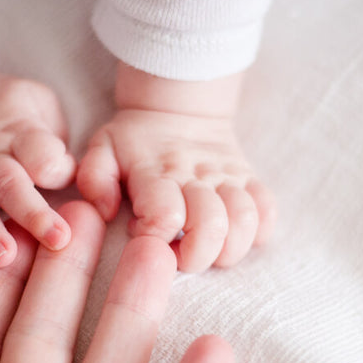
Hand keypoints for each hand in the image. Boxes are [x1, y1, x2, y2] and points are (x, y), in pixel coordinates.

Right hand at [0, 71, 75, 294]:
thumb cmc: (18, 111)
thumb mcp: (41, 105)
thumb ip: (56, 135)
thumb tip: (77, 172)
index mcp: (23, 134)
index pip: (37, 148)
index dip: (51, 161)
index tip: (65, 174)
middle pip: (9, 183)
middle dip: (32, 212)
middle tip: (56, 239)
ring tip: (2, 259)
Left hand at [77, 65, 275, 271]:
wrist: (178, 106)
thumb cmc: (134, 139)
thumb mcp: (101, 149)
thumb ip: (94, 179)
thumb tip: (107, 212)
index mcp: (157, 173)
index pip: (165, 216)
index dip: (155, 238)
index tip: (143, 236)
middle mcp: (197, 176)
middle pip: (211, 227)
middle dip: (195, 256)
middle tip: (178, 253)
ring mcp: (229, 178)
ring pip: (245, 222)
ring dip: (227, 248)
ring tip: (206, 248)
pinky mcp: (250, 179)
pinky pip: (268, 212)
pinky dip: (257, 233)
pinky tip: (233, 236)